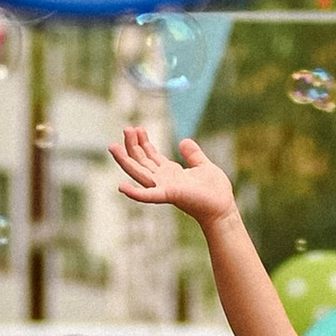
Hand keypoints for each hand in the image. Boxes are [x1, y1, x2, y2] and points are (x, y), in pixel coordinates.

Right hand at [109, 124, 237, 223]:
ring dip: (125, 160)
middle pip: (141, 161)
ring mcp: (164, 188)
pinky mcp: (169, 195)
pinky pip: (149, 195)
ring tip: (112, 146)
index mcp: (170, 172)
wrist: (223, 208)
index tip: (137, 128)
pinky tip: (121, 187)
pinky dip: (135, 193)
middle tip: (126, 128)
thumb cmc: (215, 191)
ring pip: (139, 173)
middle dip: (132, 145)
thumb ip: (193, 154)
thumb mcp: (204, 166)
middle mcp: (163, 180)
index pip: (150, 156)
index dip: (143, 142)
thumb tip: (183, 141)